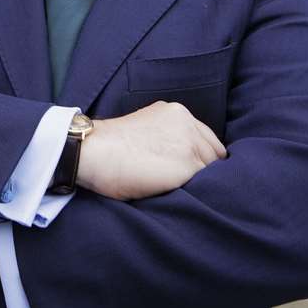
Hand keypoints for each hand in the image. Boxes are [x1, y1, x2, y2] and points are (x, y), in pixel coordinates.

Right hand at [76, 101, 227, 200]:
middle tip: (186, 185)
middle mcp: (188, 123)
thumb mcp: (145, 126)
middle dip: (204, 169)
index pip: (205, 138)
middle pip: (214, 154)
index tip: (189, 171)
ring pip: (211, 170)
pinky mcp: (187, 166)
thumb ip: (167, 134)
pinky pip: (203, 184)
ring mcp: (190, 144)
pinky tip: (177, 195)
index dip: (199, 157)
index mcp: (177, 112)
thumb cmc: (109, 147)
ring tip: (179, 191)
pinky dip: (194, 191)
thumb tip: (176, 157)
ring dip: (199, 181)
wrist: (94, 151)